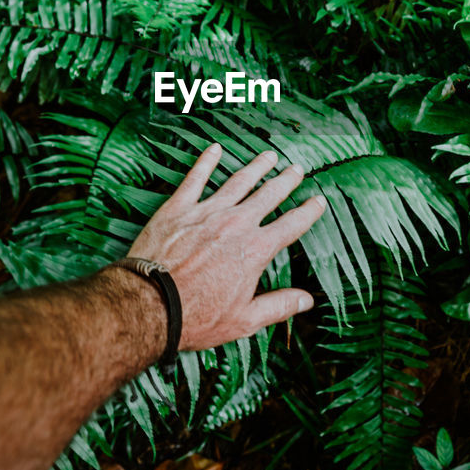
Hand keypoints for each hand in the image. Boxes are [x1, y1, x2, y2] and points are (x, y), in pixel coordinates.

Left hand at [125, 144, 324, 351]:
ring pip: (238, 182)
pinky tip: (214, 149)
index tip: (318, 201)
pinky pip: (196, 179)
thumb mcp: (245, 320)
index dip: (308, 212)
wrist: (151, 304)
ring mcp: (207, 212)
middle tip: (297, 168)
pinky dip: (206, 162)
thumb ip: (279, 306)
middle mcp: (236, 224)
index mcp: (256, 250)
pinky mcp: (179, 208)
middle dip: (285, 181)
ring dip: (255, 167)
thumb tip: (306, 300)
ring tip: (268, 156)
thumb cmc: (196, 317)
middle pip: (268, 196)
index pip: (291, 225)